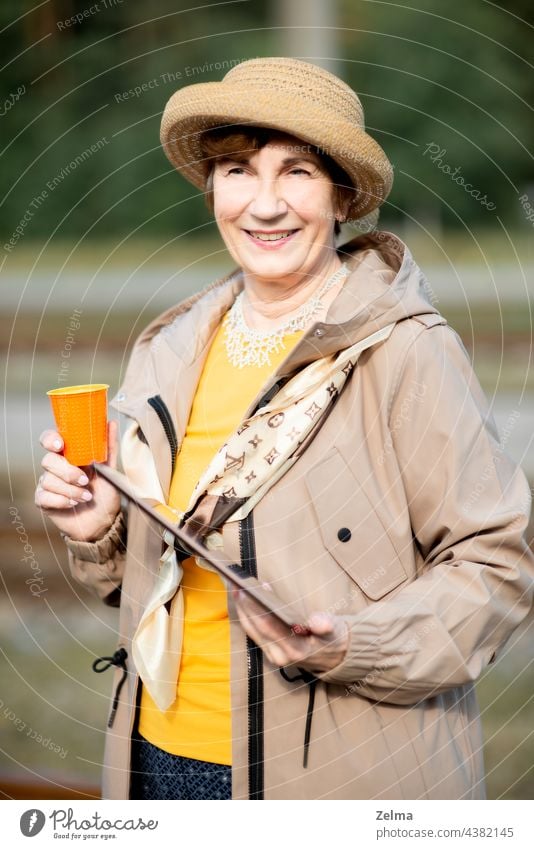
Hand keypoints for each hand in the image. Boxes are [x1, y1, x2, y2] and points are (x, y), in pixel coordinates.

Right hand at [35, 420, 120, 540]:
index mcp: (69, 455)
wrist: (103, 520)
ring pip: (48, 480)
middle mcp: (56, 467)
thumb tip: (111, 422)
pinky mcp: (44, 500)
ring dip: (70, 490)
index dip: (50, 439)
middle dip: (67, 472)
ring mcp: (48, 483)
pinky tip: (74, 504)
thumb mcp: (110, 470)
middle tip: (85, 480)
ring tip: (87, 496)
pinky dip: (61, 500)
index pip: (50, 439)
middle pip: (48, 460)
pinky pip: (44, 496)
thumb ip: (109, 447)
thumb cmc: (106, 492)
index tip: (60, 445)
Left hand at [232, 588, 349, 673]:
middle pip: (255, 627)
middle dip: (243, 605)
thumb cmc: (332, 638)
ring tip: (236, 587)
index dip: (255, 608)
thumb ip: (326, 625)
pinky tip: (244, 599)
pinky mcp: (269, 650)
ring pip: (250, 630)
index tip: (246, 591)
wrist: (334, 658)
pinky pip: (253, 631)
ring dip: (242, 608)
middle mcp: (279, 655)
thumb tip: (317, 621)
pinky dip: (247, 614)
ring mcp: (272, 654)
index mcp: (295, 650)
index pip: (268, 627)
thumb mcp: (335, 630)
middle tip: (235, 583)